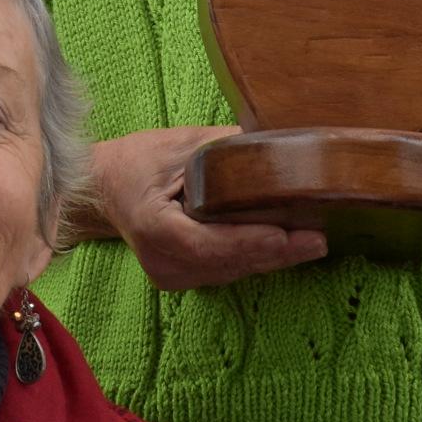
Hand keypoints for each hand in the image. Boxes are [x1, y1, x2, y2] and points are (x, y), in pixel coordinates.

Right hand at [88, 125, 328, 290]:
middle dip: (276, 252)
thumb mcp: (179, 144)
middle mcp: (161, 261)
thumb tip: (275, 142)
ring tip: (312, 242)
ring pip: (231, 271)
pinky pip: (225, 271)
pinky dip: (254, 258)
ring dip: (271, 258)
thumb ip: (225, 148)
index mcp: (154, 227)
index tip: (287, 235)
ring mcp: (170, 276)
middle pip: (227, 262)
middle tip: (317, 240)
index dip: (250, 242)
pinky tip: (285, 247)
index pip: (208, 243)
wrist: (103, 189)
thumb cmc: (137, 162)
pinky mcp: (181, 279)